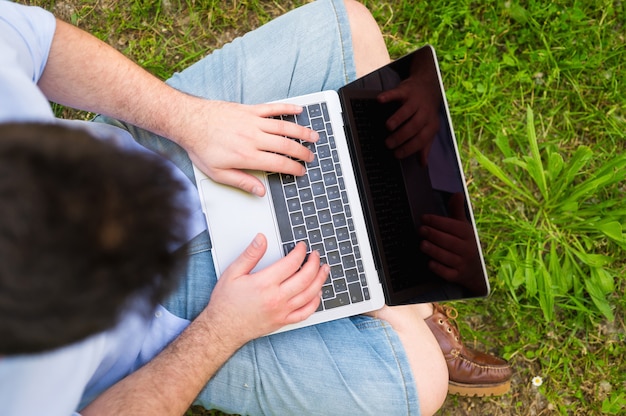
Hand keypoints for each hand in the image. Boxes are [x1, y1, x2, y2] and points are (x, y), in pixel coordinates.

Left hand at [176, 99, 318, 195]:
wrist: (188, 122)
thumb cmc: (201, 147)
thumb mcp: (218, 173)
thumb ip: (241, 182)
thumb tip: (260, 191)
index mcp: (247, 156)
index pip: (278, 164)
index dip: (293, 169)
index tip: (300, 172)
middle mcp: (253, 138)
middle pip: (286, 145)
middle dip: (302, 152)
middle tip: (311, 157)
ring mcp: (252, 122)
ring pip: (284, 127)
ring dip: (302, 132)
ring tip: (314, 136)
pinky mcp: (249, 110)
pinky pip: (272, 108)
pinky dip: (287, 108)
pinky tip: (299, 110)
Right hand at [201, 234, 328, 344]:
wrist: (222, 329)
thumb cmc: (226, 302)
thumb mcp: (233, 272)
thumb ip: (250, 254)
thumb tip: (261, 239)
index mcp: (265, 283)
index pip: (292, 263)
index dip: (300, 251)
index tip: (302, 246)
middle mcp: (276, 298)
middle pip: (306, 277)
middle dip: (314, 262)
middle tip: (315, 255)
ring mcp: (282, 311)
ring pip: (310, 294)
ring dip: (320, 279)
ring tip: (324, 269)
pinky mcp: (283, 321)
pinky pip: (306, 312)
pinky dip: (315, 302)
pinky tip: (317, 293)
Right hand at [377, 68, 440, 163]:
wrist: (428, 86)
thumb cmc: (425, 112)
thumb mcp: (428, 128)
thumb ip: (424, 145)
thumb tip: (422, 163)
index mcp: (431, 124)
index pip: (421, 139)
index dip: (409, 148)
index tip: (397, 154)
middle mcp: (425, 112)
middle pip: (414, 126)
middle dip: (401, 136)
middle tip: (389, 144)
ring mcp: (416, 100)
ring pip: (407, 110)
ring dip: (398, 119)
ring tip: (388, 127)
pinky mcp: (406, 90)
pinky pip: (397, 93)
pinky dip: (388, 96)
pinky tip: (380, 100)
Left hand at [419, 193, 481, 288]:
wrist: (475, 270)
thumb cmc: (464, 244)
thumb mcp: (463, 227)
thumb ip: (457, 211)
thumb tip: (457, 194)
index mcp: (468, 234)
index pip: (453, 226)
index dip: (438, 221)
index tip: (424, 218)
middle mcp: (467, 249)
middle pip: (449, 241)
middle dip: (434, 235)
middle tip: (421, 229)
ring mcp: (462, 264)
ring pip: (447, 257)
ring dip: (434, 250)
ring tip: (422, 244)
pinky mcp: (457, 276)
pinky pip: (448, 273)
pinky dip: (439, 269)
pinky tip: (430, 263)